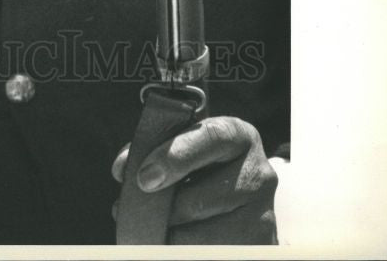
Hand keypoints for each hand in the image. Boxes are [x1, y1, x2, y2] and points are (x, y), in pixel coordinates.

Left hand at [112, 116, 278, 243]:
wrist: (242, 207)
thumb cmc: (204, 170)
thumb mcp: (187, 150)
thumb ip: (155, 149)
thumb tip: (123, 168)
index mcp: (238, 136)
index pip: (212, 137)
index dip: (176, 155)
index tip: (144, 177)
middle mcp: (258, 172)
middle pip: (202, 198)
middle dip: (163, 210)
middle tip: (137, 212)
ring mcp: (263, 213)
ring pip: (204, 236)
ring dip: (171, 236)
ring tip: (154, 230)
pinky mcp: (260, 245)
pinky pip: (212, 253)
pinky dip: (184, 250)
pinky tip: (172, 243)